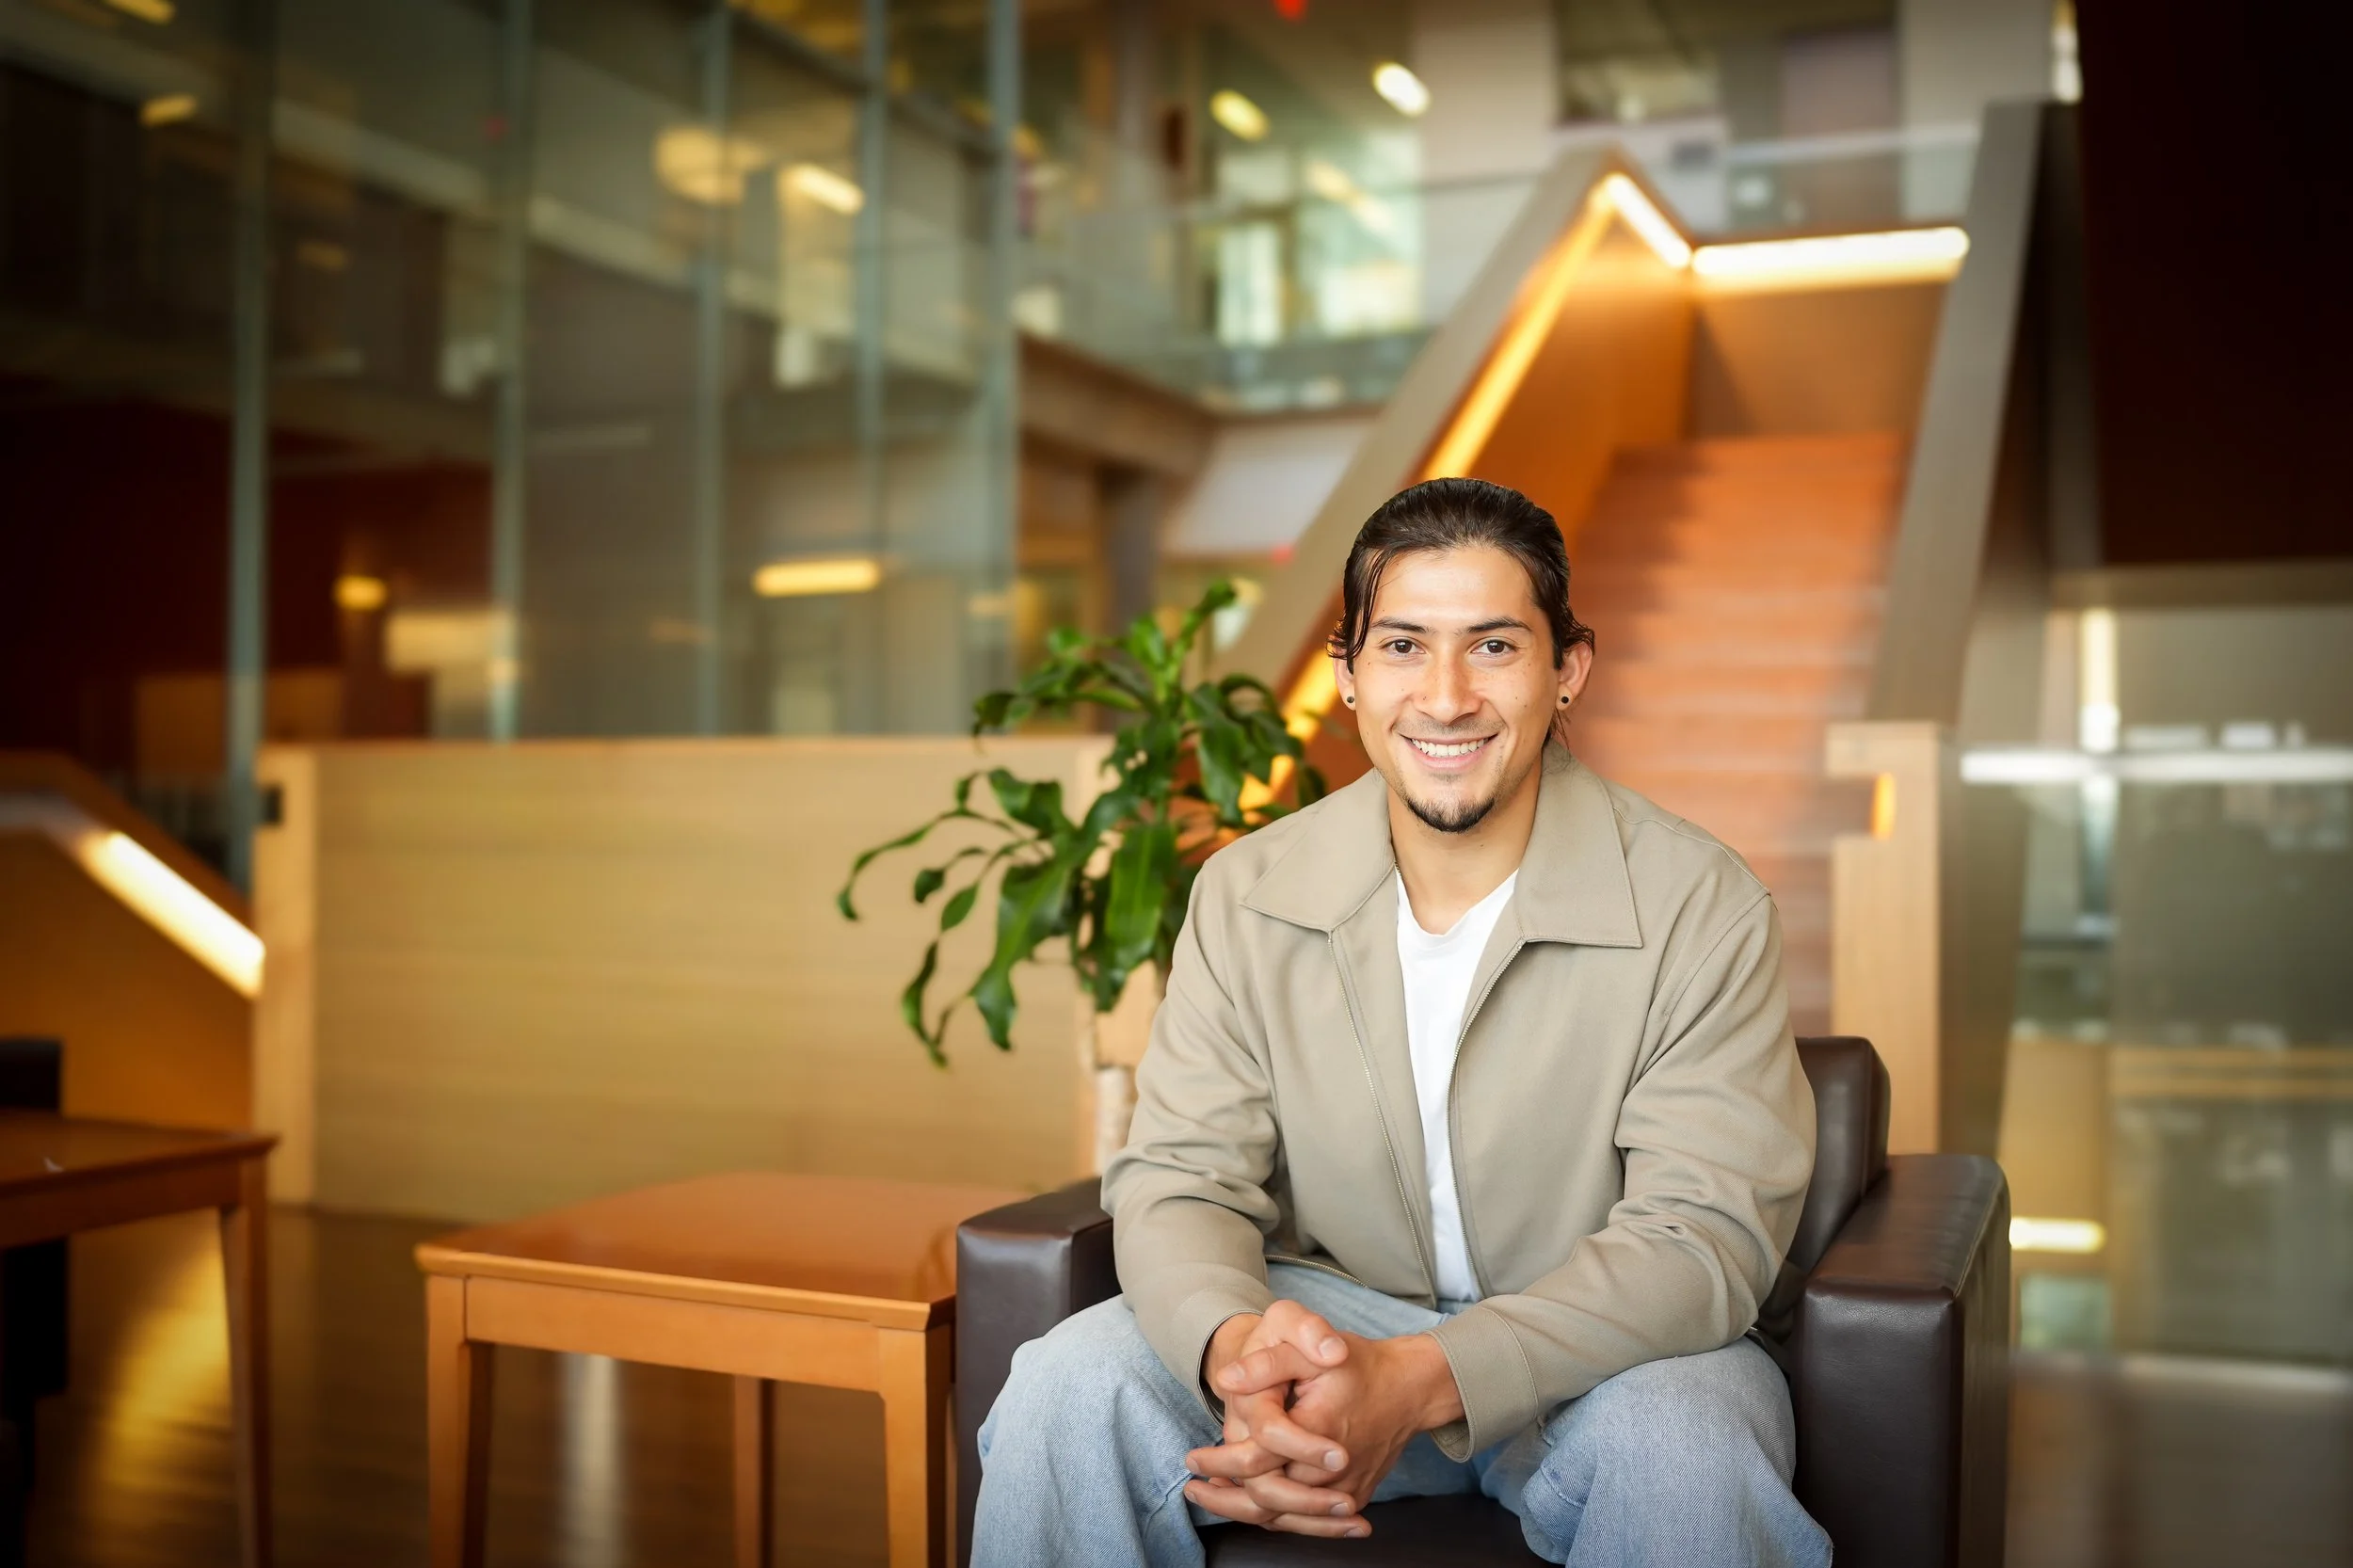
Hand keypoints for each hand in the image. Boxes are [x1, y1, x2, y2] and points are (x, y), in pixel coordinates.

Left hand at [1184, 1314, 1465, 1535]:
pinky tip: (1253, 1509)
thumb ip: (1267, 1363)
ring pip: (1287, 1517)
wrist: (1408, 1388)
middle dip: (1225, 1499)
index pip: (1257, 1460)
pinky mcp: (1353, 1498)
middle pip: (1268, 1499)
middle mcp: (1333, 1470)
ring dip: (1246, 1513)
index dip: (1219, 1462)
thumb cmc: (1357, 1364)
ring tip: (1212, 1501)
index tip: (1191, 1460)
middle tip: (1193, 1489)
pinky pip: (1309, 1520)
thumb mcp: (1309, 1347)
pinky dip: (1278, 1517)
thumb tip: (1226, 1379)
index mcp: (1316, 1429)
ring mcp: (1346, 1490)